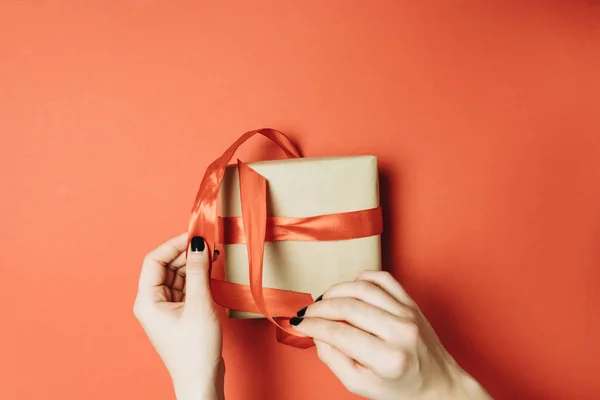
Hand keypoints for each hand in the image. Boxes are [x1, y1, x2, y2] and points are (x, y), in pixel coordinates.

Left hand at [133, 234, 223, 399]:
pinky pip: (185, 288)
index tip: (194, 234)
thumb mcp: (199, 304)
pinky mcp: (178, 314)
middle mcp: (152, 302)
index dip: (174, 244)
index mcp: (147, 300)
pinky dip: (196, 278)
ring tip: (212, 255)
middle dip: (185, 253)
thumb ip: (199, 270)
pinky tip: (210, 271)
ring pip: (176, 276)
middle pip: (166, 266)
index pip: (154, 260)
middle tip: (207, 242)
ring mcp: (165, 309)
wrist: (201, 380)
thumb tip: (198, 244)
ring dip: (193, 265)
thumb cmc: (195, 350)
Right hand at [291, 271, 491, 399]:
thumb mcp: (360, 385)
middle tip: (307, 312)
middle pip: (348, 307)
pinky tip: (350, 289)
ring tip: (324, 300)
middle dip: (320, 307)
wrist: (438, 384)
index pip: (339, 334)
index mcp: (388, 359)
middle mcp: (401, 332)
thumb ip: (333, 360)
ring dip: (336, 290)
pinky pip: (383, 278)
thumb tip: (316, 333)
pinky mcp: (411, 302)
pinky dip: (362, 278)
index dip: (313, 326)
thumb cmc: (399, 388)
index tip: (300, 324)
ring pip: (363, 287)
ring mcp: (408, 314)